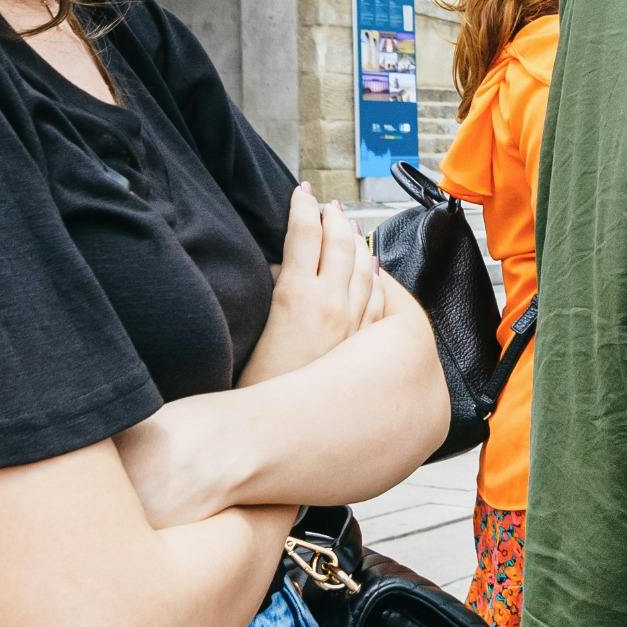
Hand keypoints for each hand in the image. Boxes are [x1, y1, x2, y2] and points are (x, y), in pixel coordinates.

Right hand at [236, 188, 385, 388]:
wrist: (275, 435)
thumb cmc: (252, 386)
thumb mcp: (251, 327)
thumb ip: (269, 292)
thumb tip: (279, 269)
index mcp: (296, 294)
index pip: (304, 233)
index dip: (302, 207)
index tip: (301, 192)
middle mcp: (331, 303)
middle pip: (340, 244)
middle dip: (333, 219)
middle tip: (327, 204)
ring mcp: (351, 324)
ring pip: (363, 268)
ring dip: (357, 241)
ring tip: (350, 225)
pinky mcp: (360, 346)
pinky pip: (376, 300)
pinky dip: (375, 277)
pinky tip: (375, 267)